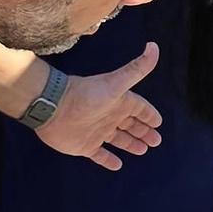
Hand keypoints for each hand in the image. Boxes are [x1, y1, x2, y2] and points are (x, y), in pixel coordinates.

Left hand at [35, 44, 164, 171]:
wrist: (53, 107)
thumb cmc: (87, 94)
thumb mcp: (116, 83)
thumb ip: (136, 68)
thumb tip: (154, 46)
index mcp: (119, 103)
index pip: (139, 109)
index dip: (149, 115)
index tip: (159, 122)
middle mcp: (109, 117)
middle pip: (131, 126)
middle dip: (144, 132)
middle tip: (156, 141)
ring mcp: (97, 132)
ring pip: (119, 140)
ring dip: (131, 144)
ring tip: (143, 150)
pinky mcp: (85, 146)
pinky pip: (100, 155)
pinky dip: (108, 160)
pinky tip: (118, 165)